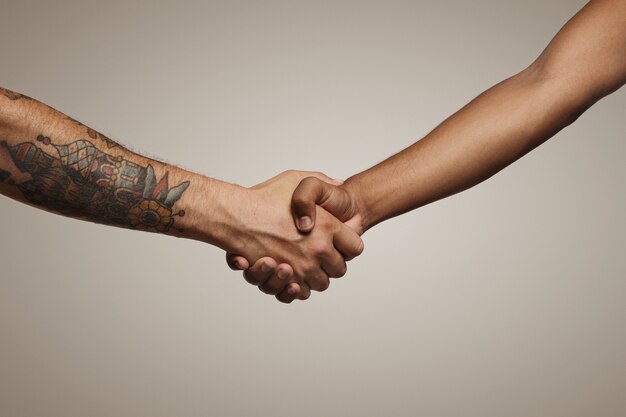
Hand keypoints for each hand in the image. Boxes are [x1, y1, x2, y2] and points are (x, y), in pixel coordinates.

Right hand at [225, 171, 363, 302]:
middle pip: (340, 269)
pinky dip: (298, 288)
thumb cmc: (264, 198)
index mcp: (328, 227)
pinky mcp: (286, 280)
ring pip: (322, 283)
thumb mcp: (297, 180)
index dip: (347, 245)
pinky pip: (302, 292)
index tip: (337, 241)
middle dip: (331, 263)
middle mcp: (319, 250)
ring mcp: (303, 268)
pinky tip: (292, 275)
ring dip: (314, 276)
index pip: (356, 247)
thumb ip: (321, 181)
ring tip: (302, 263)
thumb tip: (338, 183)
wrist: (236, 216)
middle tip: (318, 253)